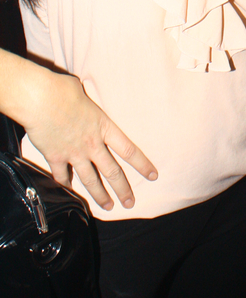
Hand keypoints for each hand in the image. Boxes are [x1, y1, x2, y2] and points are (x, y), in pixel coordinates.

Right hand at [23, 67, 156, 210]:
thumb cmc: (62, 90)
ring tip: (108, 206)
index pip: (129, 150)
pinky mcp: (55, 157)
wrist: (39, 99)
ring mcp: (74, 153)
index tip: (153, 175)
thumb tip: (79, 95)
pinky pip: (62, 176)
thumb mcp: (84, 93)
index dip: (142, 164)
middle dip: (123, 189)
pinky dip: (65, 185)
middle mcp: (92, 144)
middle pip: (112, 171)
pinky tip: (69, 191)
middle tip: (130, 203)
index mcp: (103, 127)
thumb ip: (87, 103)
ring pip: (90, 180)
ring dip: (100, 195)